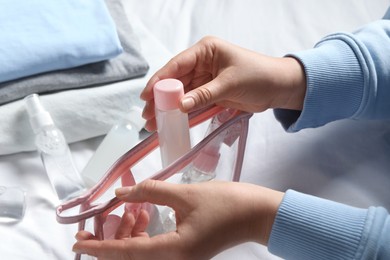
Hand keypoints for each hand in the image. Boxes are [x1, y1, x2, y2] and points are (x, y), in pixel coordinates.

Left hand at [72, 180, 283, 259]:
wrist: (255, 213)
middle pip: (130, 255)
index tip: (76, 244)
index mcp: (174, 252)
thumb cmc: (225, 203)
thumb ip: (150, 192)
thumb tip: (122, 193)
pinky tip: (141, 210)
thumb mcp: (184, 194)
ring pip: (141, 250)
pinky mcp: (184, 251)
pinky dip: (143, 230)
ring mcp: (179, 258)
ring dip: (128, 231)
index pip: (126, 253)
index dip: (98, 248)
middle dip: (109, 238)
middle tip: (95, 221)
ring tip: (125, 207)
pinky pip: (154, 246)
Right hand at [141, 36, 305, 130]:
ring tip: (154, 123)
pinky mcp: (211, 93)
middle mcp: (203, 63)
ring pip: (182, 94)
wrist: (280, 88)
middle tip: (147, 115)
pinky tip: (172, 121)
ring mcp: (206, 79)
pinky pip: (193, 103)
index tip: (146, 96)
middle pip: (176, 81)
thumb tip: (179, 105)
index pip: (177, 65)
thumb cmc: (259, 76)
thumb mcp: (229, 84)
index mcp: (206, 51)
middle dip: (161, 98)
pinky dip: (183, 112)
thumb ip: (204, 95)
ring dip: (169, 107)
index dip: (159, 81)